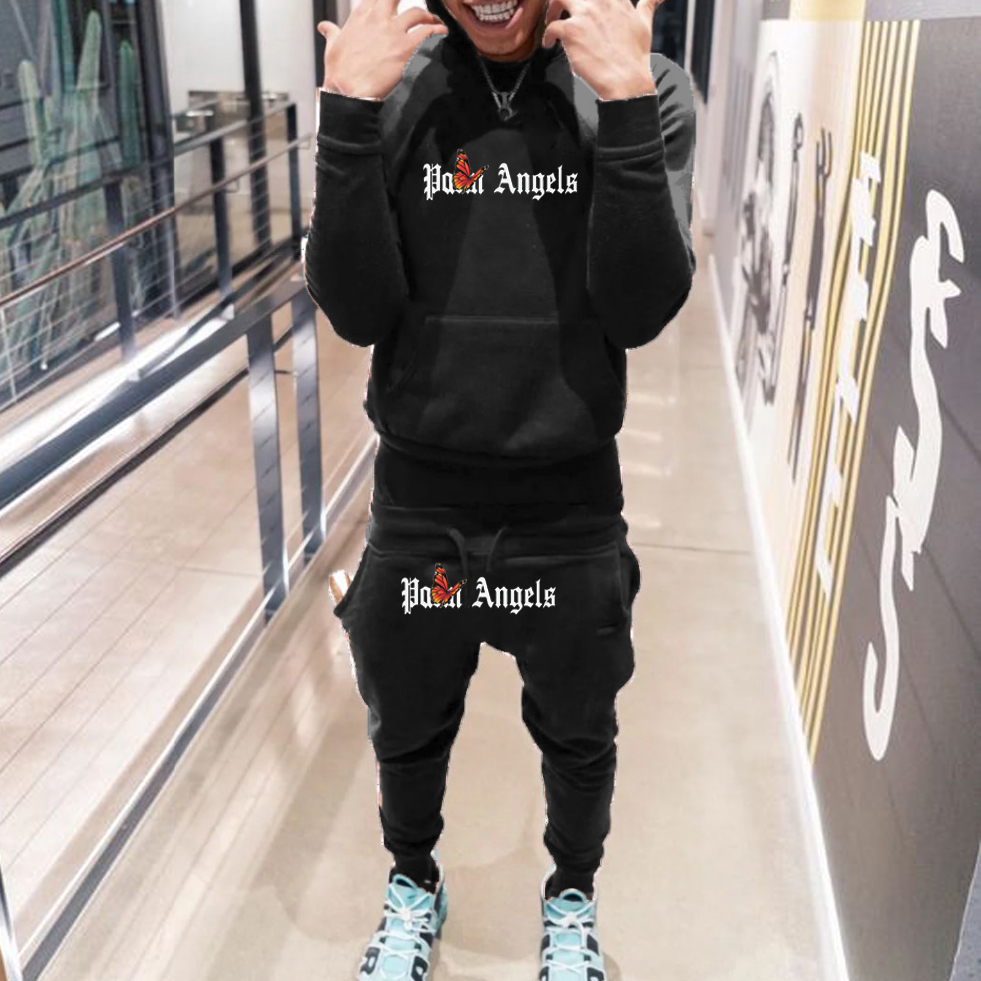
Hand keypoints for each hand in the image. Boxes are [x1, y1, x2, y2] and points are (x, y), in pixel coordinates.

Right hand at [317, 2, 447, 100]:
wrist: (348, 92)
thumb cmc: (339, 73)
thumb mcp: (332, 47)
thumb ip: (332, 33)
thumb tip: (324, 27)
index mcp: (361, 16)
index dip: (387, 0)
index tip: (394, 4)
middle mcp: (378, 18)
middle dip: (409, 1)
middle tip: (419, 12)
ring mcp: (393, 32)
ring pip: (418, 13)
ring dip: (429, 18)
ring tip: (435, 24)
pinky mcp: (406, 48)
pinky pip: (429, 33)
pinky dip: (438, 32)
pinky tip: (442, 35)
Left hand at [542, 0, 663, 100]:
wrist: (626, 81)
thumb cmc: (635, 57)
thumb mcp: (644, 24)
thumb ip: (648, 4)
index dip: (586, 0)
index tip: (581, 7)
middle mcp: (600, 1)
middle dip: (564, 1)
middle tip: (560, 10)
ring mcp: (585, 15)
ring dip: (551, 9)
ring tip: (551, 21)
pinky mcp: (572, 32)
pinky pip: (551, 27)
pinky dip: (547, 36)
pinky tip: (549, 44)